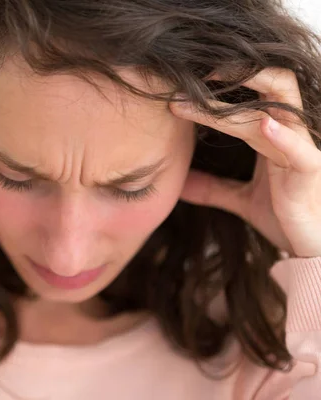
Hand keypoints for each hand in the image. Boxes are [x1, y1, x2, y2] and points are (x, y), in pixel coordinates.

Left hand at [169, 67, 320, 257]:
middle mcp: (287, 133)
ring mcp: (301, 149)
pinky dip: (283, 136)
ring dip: (231, 106)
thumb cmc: (285, 216)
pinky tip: (263, 125)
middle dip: (231, 72)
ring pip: (272, 112)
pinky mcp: (310, 172)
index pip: (246, 95)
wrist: (314, 246)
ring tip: (200, 93)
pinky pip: (300, 149)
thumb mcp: (240, 200)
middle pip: (268, 84)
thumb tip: (178, 184)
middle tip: (188, 73)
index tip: (178, 81)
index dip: (217, 83)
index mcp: (270, 134)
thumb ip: (211, 188)